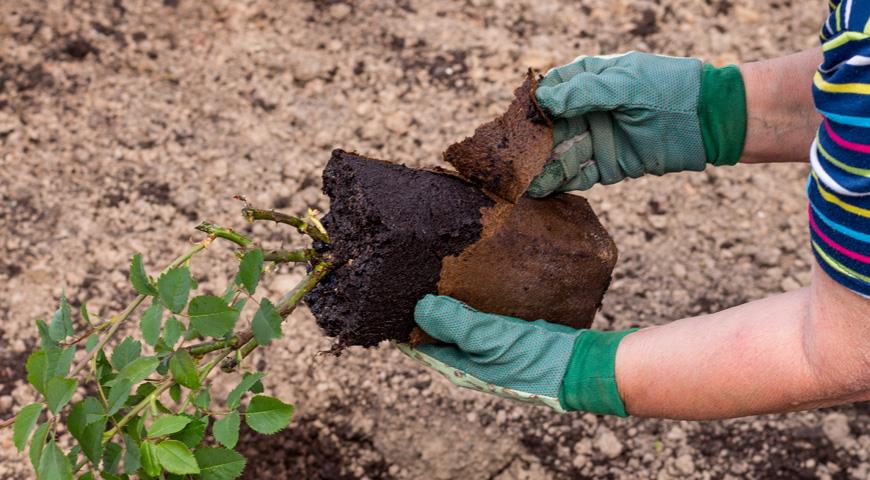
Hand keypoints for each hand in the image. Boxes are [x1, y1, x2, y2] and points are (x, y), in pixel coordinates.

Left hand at [396, 295, 635, 414]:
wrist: (582, 366)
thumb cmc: (535, 360)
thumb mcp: (491, 341)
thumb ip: (457, 325)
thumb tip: (421, 309)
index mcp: (460, 368)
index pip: (419, 346)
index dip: (404, 324)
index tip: (390, 297)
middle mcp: (471, 360)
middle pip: (437, 333)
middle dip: (424, 310)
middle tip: (410, 277)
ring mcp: (490, 349)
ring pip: (459, 323)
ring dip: (448, 303)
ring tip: (435, 274)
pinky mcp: (508, 335)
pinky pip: (482, 316)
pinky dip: (473, 300)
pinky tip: (471, 282)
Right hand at [527, 52, 746, 195]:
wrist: (710, 120)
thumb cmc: (670, 89)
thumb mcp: (627, 83)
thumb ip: (585, 91)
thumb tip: (545, 100)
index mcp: (592, 80)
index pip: (553, 91)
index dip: (533, 104)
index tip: (515, 116)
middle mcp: (590, 110)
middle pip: (551, 126)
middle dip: (531, 140)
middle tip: (509, 155)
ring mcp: (598, 138)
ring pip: (560, 152)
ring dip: (540, 165)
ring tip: (518, 178)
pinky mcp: (608, 165)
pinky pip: (577, 175)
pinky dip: (559, 182)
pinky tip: (539, 188)